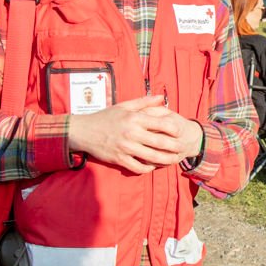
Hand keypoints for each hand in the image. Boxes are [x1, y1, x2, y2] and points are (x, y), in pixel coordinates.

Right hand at [64, 95, 192, 173]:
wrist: (83, 131)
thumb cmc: (106, 117)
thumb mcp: (124, 106)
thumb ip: (144, 102)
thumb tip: (162, 97)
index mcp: (134, 118)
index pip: (162, 123)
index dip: (174, 129)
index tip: (179, 132)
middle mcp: (132, 133)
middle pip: (160, 142)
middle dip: (174, 147)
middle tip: (182, 149)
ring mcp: (125, 147)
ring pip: (152, 157)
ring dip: (166, 160)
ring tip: (173, 160)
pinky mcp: (119, 159)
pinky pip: (138, 167)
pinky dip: (148, 168)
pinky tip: (152, 166)